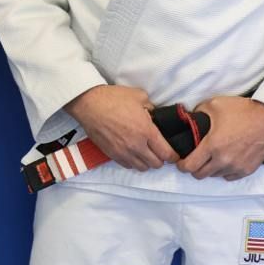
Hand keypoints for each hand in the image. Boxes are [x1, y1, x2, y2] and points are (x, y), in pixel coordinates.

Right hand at [63, 85, 177, 169]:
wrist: (90, 104)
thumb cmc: (114, 98)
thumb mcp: (138, 96)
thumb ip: (151, 107)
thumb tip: (154, 115)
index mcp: (146, 131)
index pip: (166, 153)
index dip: (173, 155)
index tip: (173, 153)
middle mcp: (137, 146)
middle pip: (156, 164)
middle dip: (161, 158)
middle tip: (159, 150)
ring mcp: (124, 152)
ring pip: (142, 168)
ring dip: (147, 162)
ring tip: (145, 152)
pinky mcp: (112, 155)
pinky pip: (128, 166)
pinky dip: (133, 162)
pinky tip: (132, 153)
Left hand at [177, 97, 263, 180]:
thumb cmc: (241, 110)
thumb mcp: (214, 105)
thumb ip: (198, 113)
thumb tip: (190, 121)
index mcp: (212, 145)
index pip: (190, 166)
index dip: (182, 165)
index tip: (180, 162)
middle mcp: (223, 160)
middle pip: (200, 175)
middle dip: (194, 168)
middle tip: (194, 159)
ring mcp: (236, 167)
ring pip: (215, 176)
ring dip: (210, 169)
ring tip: (210, 157)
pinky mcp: (247, 170)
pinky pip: (229, 176)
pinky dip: (224, 171)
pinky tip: (224, 160)